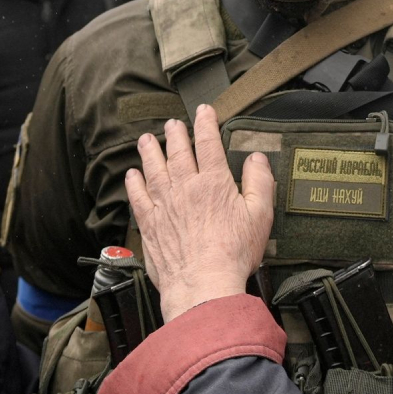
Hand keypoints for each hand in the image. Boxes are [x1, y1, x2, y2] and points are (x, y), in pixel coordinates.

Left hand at [125, 104, 274, 321]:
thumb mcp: (261, 214)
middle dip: (176, 134)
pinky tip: (131, 175)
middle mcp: (185, 188)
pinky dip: (134, 183)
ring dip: (150, 151)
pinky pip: (138, 197)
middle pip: (178, 153)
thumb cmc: (235, 252)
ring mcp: (164, 205)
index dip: (206, 124)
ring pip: (154, 169)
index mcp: (214, 183)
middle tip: (173, 123)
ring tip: (147, 139)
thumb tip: (257, 158)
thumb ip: (260, 182)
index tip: (204, 111)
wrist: (203, 282)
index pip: (208, 143)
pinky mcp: (150, 224)